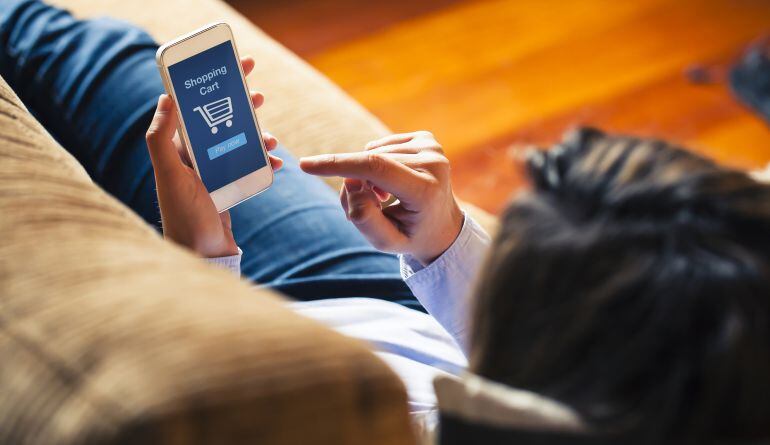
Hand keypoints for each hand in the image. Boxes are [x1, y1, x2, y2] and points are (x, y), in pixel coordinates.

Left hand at [145, 56, 281, 257]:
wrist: (203, 257)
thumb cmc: (185, 218)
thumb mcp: (171, 175)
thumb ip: (161, 138)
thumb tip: (165, 97)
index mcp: (177, 150)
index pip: (194, 107)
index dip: (211, 85)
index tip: (231, 68)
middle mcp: (193, 159)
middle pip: (220, 121)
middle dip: (240, 105)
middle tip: (258, 92)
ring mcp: (212, 174)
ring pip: (238, 142)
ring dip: (256, 135)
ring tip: (270, 136)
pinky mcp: (227, 189)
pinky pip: (249, 166)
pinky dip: (264, 161)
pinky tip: (277, 162)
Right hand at [299, 131, 462, 264]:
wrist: (442, 225)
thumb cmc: (411, 235)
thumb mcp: (386, 241)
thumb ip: (363, 217)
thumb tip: (350, 181)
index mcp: (427, 190)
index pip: (375, 168)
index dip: (338, 164)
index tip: (306, 165)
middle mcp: (434, 163)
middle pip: (369, 164)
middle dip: (355, 184)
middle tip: (369, 207)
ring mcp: (433, 147)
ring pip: (373, 154)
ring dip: (367, 176)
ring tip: (385, 198)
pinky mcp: (427, 138)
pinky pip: (381, 146)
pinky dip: (377, 164)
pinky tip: (393, 182)